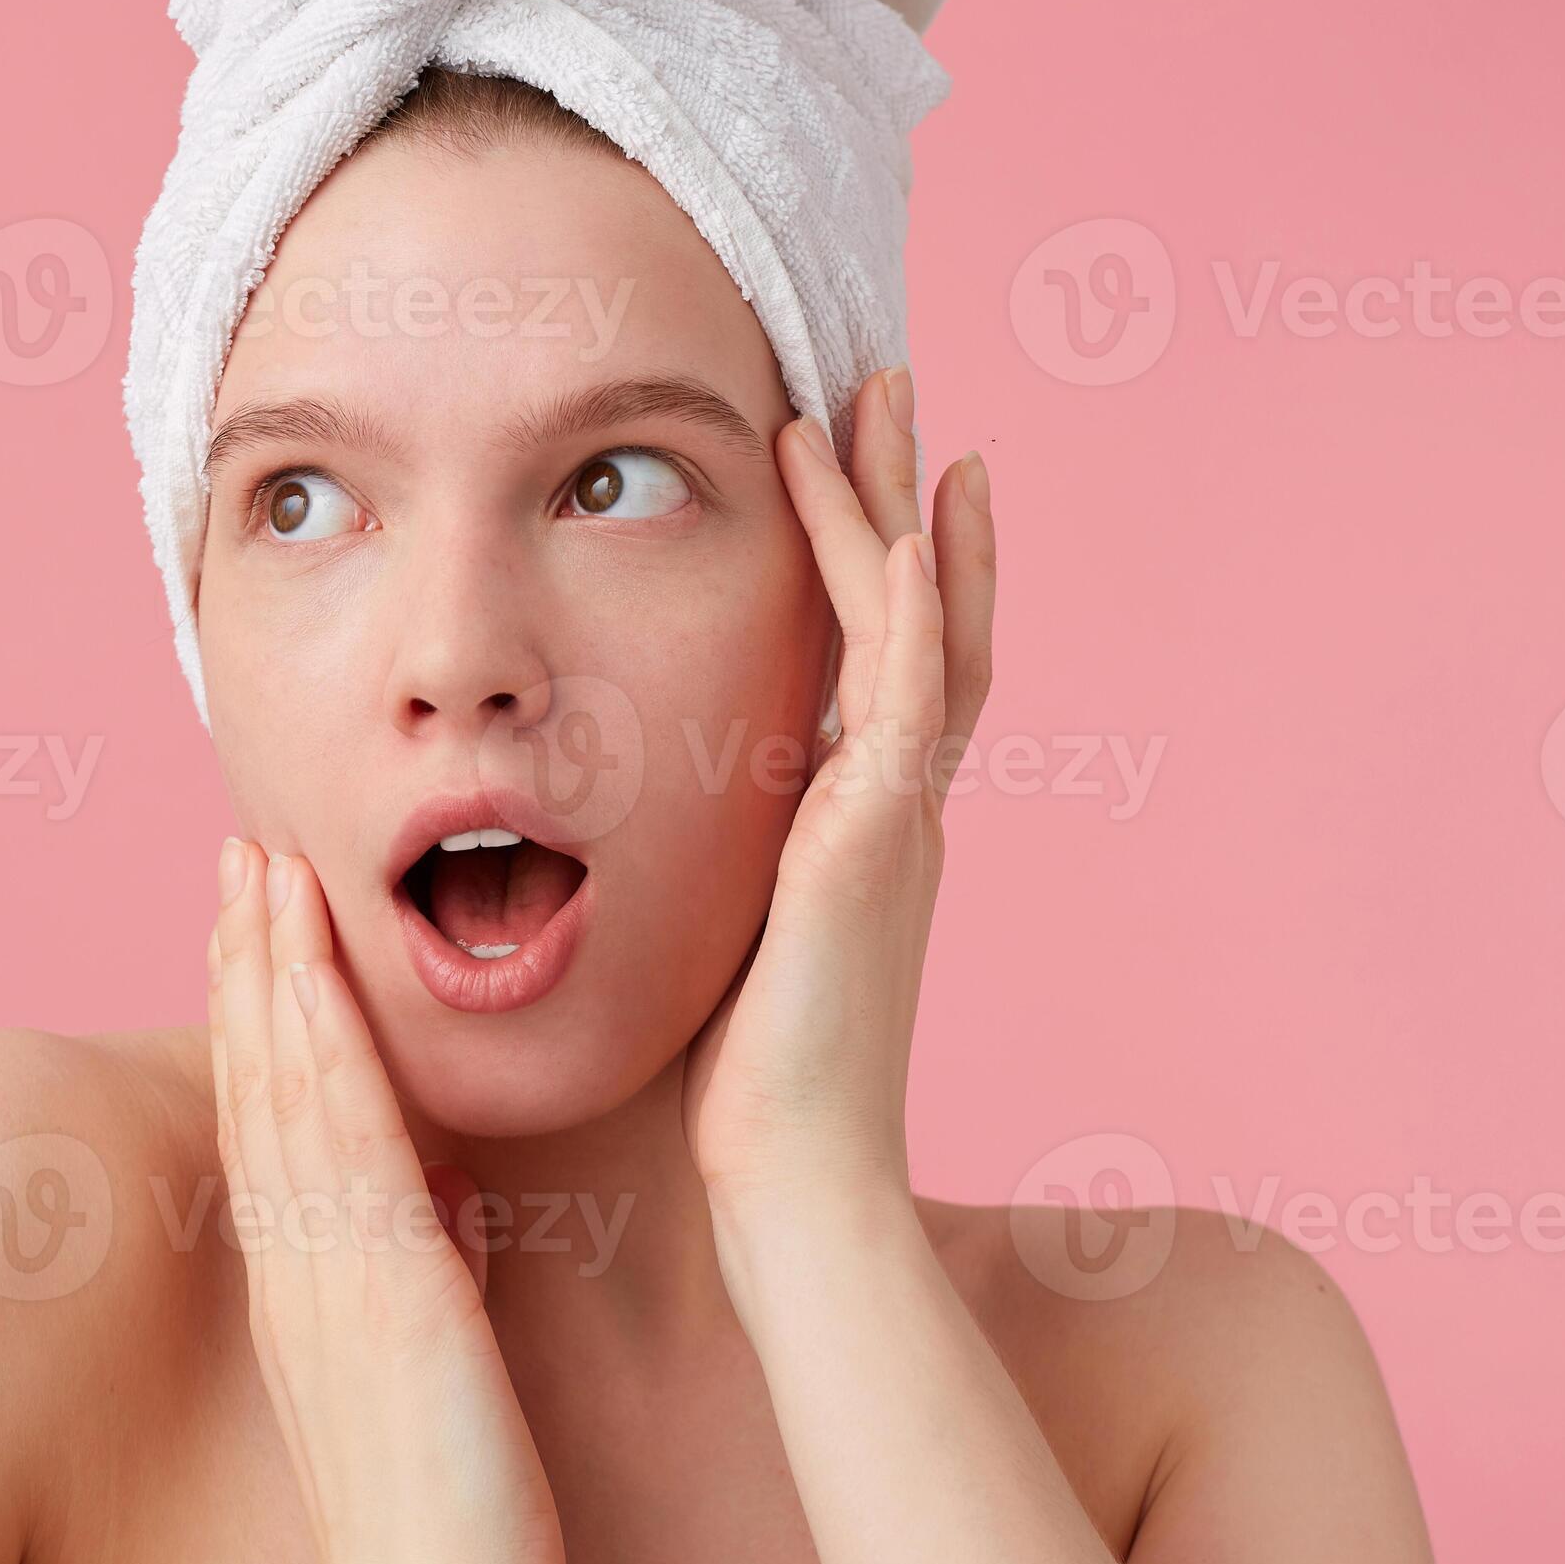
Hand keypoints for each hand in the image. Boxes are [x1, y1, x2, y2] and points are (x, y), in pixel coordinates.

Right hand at [206, 840, 567, 1563]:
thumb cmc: (444, 1512)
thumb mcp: (430, 1360)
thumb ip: (430, 1267)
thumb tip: (455, 1198)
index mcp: (304, 1274)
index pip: (271, 1112)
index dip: (258, 1008)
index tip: (256, 919)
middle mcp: (296, 1253)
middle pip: (258, 1074)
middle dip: (248, 954)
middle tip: (240, 849)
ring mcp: (325, 1259)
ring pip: (283, 1079)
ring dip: (270, 962)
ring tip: (262, 861)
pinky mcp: (375, 1274)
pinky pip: (336, 1129)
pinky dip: (312, 1035)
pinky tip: (306, 962)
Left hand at [682, 369, 996, 1208]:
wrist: (795, 1172)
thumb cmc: (748, 1091)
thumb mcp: (726, 947)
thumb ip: (713, 881)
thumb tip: (636, 849)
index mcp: (862, 832)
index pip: (889, 669)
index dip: (890, 570)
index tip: (876, 480)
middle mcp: (901, 805)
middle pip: (927, 614)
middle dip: (909, 500)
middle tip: (897, 392)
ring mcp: (906, 810)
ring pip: (928, 619)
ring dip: (905, 503)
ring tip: (888, 398)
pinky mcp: (889, 828)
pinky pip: (914, 679)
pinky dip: (906, 588)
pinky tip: (895, 510)